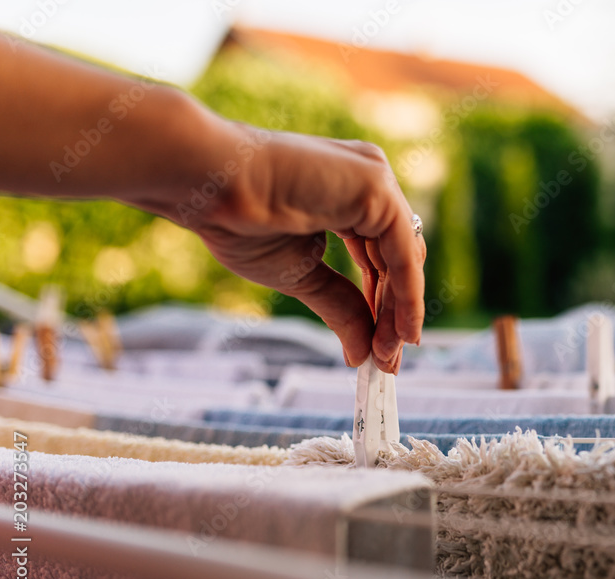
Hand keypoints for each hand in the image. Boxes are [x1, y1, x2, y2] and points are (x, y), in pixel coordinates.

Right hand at [177, 130, 424, 372]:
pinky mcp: (376, 187)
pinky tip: (402, 333)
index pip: (382, 257)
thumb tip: (363, 354)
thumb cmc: (239, 221)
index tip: (381, 349)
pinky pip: (404, 253)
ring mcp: (375, 180)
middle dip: (394, 314)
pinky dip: (407, 297)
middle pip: (399, 259)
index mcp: (350, 193)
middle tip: (388, 362)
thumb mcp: (301, 275)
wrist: (207, 187)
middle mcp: (369, 181)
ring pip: (405, 259)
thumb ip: (340, 307)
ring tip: (386, 357)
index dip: (384, 305)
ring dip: (398, 313)